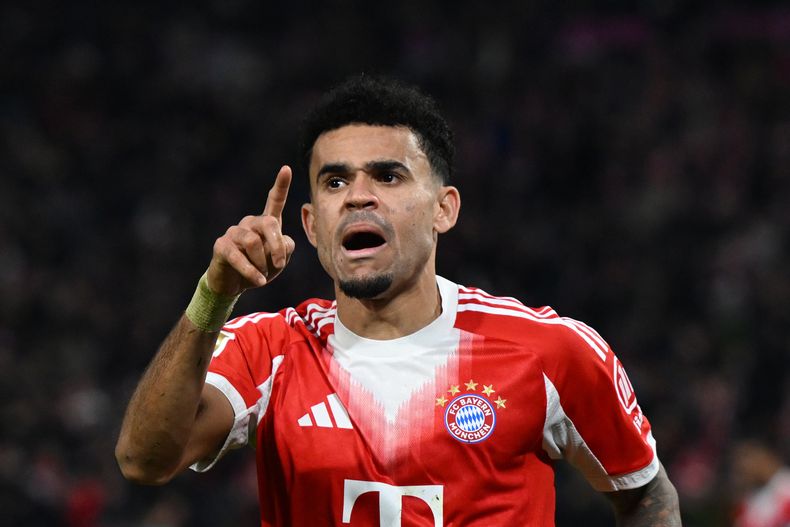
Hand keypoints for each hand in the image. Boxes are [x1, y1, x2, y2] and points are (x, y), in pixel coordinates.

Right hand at [206, 165, 295, 295]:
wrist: (233, 285)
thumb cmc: (259, 269)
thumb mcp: (279, 262)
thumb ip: (285, 249)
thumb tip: (283, 242)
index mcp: (266, 223)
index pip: (274, 201)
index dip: (281, 185)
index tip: (286, 169)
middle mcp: (250, 223)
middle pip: (269, 222)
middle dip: (278, 245)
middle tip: (280, 264)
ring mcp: (234, 233)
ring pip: (253, 241)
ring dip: (263, 262)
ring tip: (263, 276)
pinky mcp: (221, 246)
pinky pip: (239, 257)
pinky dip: (251, 271)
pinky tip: (258, 281)